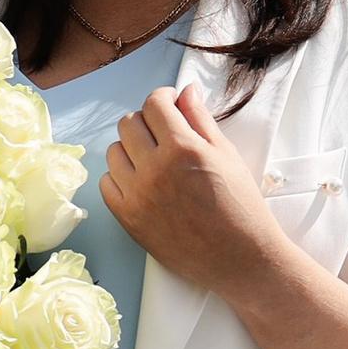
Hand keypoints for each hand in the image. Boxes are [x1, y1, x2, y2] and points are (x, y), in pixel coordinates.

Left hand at [100, 81, 284, 297]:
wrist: (240, 257)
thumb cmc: (241, 206)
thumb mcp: (226, 155)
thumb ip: (201, 119)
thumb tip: (185, 91)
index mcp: (182, 148)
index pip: (154, 104)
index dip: (163, 99)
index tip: (170, 105)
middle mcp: (154, 169)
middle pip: (128, 123)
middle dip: (146, 121)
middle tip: (163, 132)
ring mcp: (137, 195)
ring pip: (113, 151)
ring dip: (131, 148)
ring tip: (152, 159)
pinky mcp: (128, 219)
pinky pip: (106, 183)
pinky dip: (120, 177)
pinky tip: (141, 181)